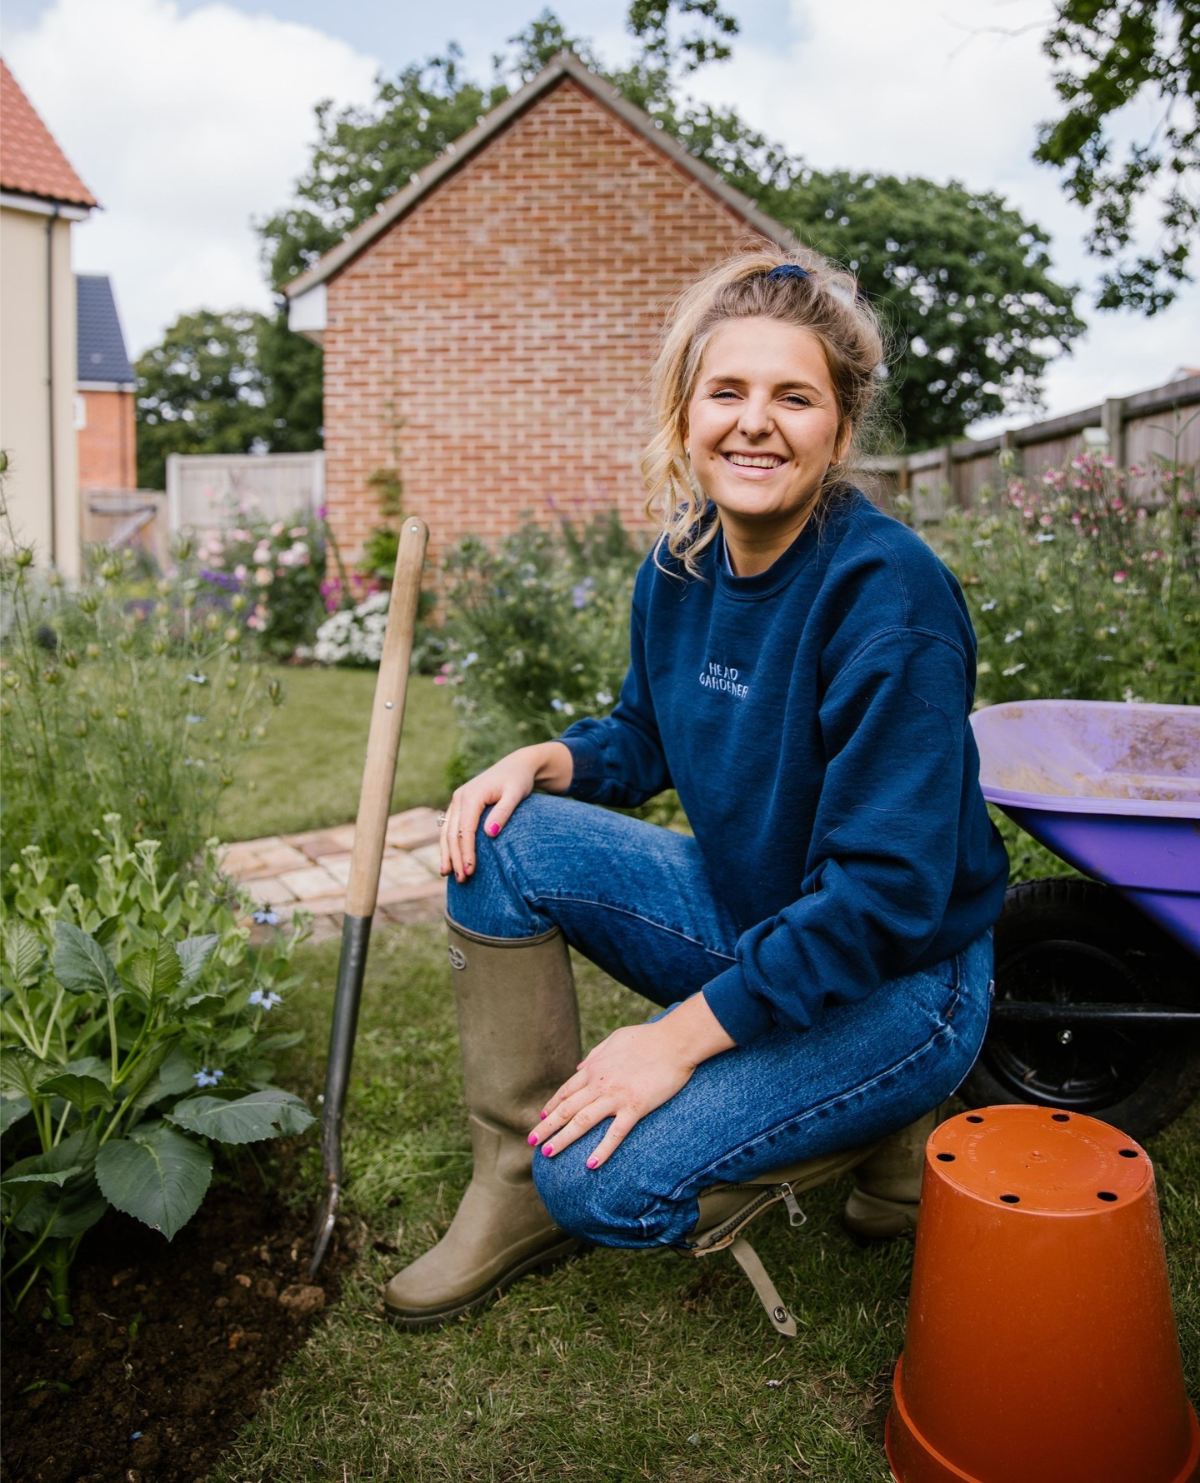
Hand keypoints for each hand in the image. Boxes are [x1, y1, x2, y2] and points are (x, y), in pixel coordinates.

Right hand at [439, 742, 571, 883]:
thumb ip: (503, 812)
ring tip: (447, 874)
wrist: (517, 766)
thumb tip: (490, 833)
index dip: (466, 852)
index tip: (470, 871)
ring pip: (446, 831)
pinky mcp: (460, 805)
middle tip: (461, 880)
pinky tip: (449, 859)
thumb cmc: (518, 780)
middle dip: (455, 858)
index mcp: (472, 795)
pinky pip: (449, 827)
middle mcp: (460, 797)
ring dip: (447, 853)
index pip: (465, 830)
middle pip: (452, 833)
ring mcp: (457, 800)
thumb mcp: (516, 794)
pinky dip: (448, 844)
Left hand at [529, 994, 735, 1167]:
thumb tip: (580, 1067)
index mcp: (595, 1067)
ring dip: (563, 1138)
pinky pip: (615, 1133)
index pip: (567, 1090)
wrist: (675, 1041)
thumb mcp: (616, 1040)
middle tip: (532, 1141)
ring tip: (548, 1153)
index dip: (552, 1105)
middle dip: (547, 1126)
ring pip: (582, 1122)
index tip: (542, 1117)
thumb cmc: (648, 1038)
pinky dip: (602, 1150)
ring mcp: (616, 1097)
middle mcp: (599, 1083)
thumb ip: (596, 1055)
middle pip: (567, 1108)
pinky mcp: (635, 1107)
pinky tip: (590, 1165)